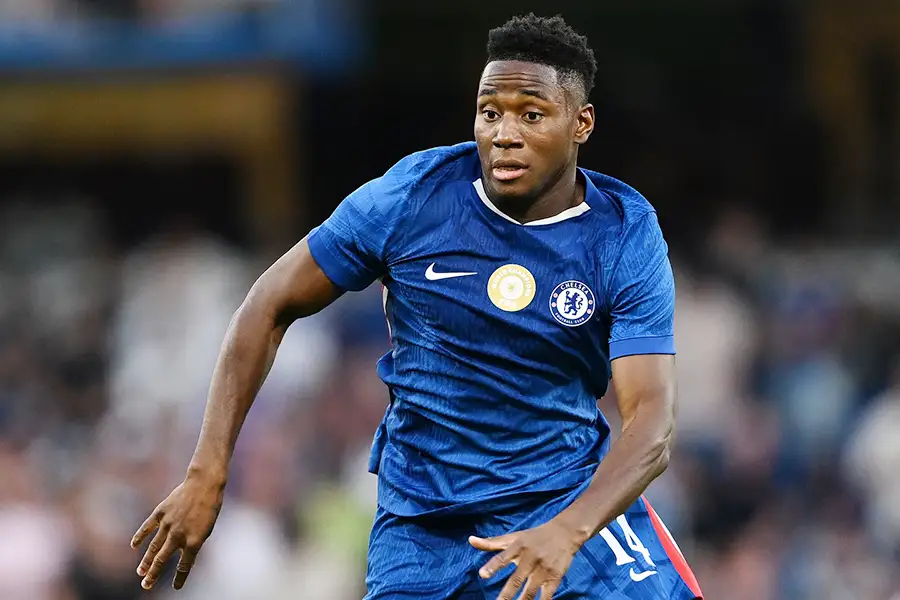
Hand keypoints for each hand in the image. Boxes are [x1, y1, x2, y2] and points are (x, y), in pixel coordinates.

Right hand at [130, 474, 224, 590]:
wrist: (204, 484)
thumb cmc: (209, 507)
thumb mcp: (206, 528)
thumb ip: (193, 542)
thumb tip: (181, 554)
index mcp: (194, 540)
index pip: (185, 566)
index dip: (180, 578)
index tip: (176, 587)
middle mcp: (179, 534)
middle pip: (163, 559)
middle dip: (154, 574)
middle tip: (146, 585)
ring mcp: (168, 523)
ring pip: (153, 546)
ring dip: (146, 561)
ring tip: (140, 572)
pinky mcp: (161, 512)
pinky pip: (147, 527)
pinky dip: (140, 536)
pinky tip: (133, 545)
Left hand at [469, 519, 583, 599]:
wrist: (564, 533)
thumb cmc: (534, 536)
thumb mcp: (514, 537)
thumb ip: (491, 542)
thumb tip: (470, 540)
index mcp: (518, 547)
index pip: (503, 557)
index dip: (493, 566)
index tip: (482, 575)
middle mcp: (530, 558)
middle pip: (516, 580)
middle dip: (506, 595)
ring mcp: (543, 570)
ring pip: (530, 592)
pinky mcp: (555, 578)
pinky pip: (547, 596)